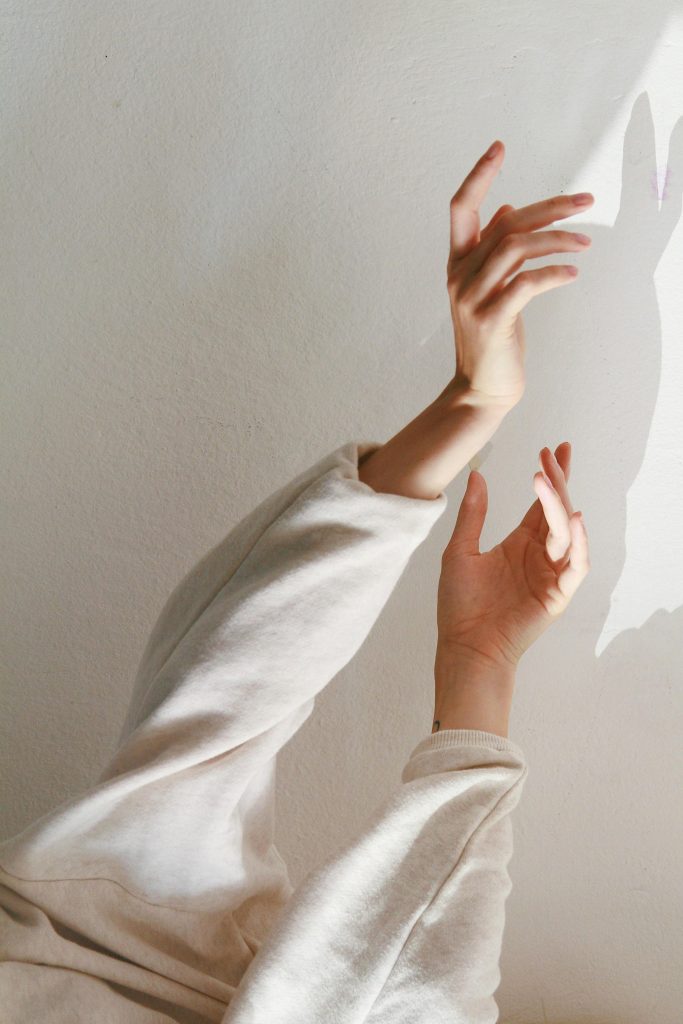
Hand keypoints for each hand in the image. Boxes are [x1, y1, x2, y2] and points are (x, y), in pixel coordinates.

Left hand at [434, 442, 589, 672]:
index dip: (551, 477)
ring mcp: (551, 574)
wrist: (465, 645)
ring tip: (547, 480)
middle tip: (555, 454)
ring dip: (559, 505)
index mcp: (520, 544)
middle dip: (559, 481)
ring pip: (566, 533)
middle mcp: (540, 555)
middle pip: (557, 512)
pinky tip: (572, 519)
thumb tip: (477, 475)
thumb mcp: (461, 550)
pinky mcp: (558, 595)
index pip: (542, 504)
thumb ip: (473, 514)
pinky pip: (577, 565)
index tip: (555, 449)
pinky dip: (579, 543)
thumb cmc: (460, 604)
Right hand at [446, 141, 593, 406]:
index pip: (460, 208)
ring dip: (557, 241)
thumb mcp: (491, 288)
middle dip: (549, 208)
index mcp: (458, 263)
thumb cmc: (492, 337)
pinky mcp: (492, 321)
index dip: (478, 175)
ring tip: (585, 243)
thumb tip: (509, 211)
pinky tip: (572, 275)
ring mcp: (472, 299)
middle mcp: (459, 276)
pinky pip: (525, 284)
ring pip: (516, 249)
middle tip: (585, 202)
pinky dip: (553, 274)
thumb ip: (493, 250)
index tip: (499, 147)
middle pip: (506, 225)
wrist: (482, 388)